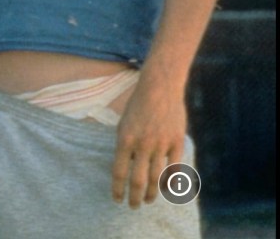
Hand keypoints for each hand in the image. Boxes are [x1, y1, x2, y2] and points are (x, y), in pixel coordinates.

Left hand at [111, 76, 186, 207]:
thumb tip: (125, 167)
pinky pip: (174, 168)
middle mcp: (142, 144)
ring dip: (152, 193)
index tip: (117, 199)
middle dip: (135, 197)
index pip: (119, 171)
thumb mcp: (123, 124)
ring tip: (148, 200)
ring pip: (156, 178)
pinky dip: (170, 181)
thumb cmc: (137, 106)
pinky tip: (165, 189)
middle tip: (133, 206)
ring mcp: (161, 144)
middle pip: (138, 180)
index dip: (117, 188)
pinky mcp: (176, 142)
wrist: (159, 88)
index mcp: (124, 139)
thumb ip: (125, 145)